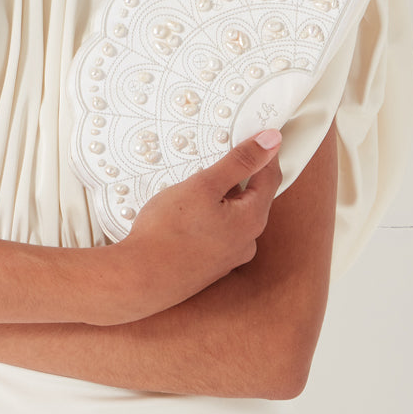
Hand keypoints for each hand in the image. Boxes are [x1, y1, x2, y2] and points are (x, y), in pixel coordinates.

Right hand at [105, 130, 282, 323]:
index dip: (265, 153)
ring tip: (198, 186)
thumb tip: (272, 140)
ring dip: (223, 198)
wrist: (140, 278)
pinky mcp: (210, 267)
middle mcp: (247, 241)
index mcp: (251, 219)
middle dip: (241, 176)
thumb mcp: (204, 185)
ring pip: (234, 217)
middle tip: (222, 155)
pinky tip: (187, 215)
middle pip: (252, 198)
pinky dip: (210, 218)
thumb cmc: (169, 231)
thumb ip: (240, 162)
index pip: (269, 177)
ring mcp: (229, 257)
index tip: (257, 135)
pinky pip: (219, 233)